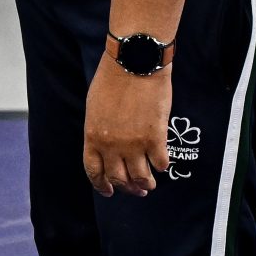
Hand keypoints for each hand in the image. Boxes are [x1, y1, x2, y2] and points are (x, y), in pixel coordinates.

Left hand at [83, 61, 171, 196]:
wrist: (134, 64)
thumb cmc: (112, 80)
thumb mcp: (94, 108)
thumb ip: (99, 130)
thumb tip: (106, 145)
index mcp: (92, 137)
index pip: (94, 171)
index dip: (101, 185)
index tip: (108, 191)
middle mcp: (111, 146)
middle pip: (118, 178)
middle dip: (127, 188)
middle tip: (136, 190)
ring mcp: (134, 143)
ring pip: (140, 177)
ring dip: (146, 183)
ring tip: (150, 184)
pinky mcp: (155, 137)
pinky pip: (160, 162)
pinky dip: (162, 166)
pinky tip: (163, 164)